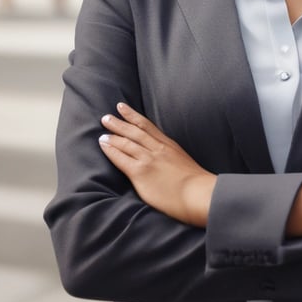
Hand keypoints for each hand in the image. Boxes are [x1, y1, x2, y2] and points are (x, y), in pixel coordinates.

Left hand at [99, 103, 215, 226]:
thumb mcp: (184, 161)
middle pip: (135, 131)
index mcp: (169, 145)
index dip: (133, 116)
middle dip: (120, 122)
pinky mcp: (141, 172)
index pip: (147, 126)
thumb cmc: (196, 183)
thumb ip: (172, 156)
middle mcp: (158, 148)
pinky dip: (111, 150)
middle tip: (106, 116)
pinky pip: (122, 158)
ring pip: (127, 142)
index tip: (122, 108)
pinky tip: (104, 145)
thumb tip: (164, 160)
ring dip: (113, 135)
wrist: (199, 193)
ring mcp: (149, 159)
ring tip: (102, 130)